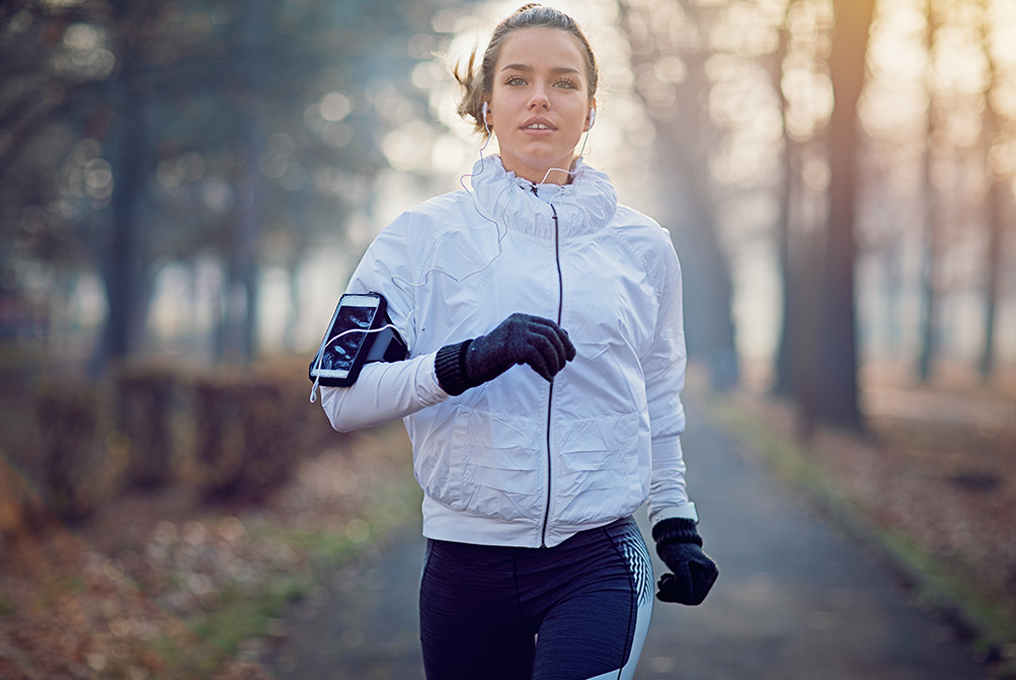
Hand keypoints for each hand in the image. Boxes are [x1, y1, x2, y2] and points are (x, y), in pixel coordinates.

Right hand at [435, 313, 575, 394]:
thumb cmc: (497, 355)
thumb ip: (537, 338)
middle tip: (563, 366)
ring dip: (554, 361)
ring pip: (546, 344)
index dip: (564, 341)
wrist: (472, 362)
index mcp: (522, 319)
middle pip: (551, 334)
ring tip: (553, 373)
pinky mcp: (511, 347)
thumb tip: (566, 336)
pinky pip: (536, 357)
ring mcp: (515, 333)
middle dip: (562, 351)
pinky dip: (544, 369)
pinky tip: (546, 377)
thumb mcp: (519, 343)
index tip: (570, 356)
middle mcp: (519, 323)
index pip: (551, 326)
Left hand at [652, 518, 718, 605]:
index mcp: (709, 572)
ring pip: (687, 596)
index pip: (693, 597)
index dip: (677, 594)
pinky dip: (673, 589)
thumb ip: (683, 580)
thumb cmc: (676, 547)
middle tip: (661, 583)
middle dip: (673, 593)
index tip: (664, 582)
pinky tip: (664, 581)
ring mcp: (705, 577)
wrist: (673, 535)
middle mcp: (710, 576)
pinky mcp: (696, 577)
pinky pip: (685, 591)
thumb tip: (687, 600)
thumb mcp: (678, 563)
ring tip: (661, 581)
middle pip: (691, 598)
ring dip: (671, 591)